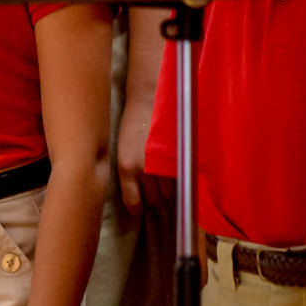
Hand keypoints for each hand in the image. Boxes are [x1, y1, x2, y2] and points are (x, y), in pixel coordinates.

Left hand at [117, 95, 170, 215]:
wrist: (149, 98)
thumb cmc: (133, 123)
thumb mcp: (123, 151)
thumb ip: (130, 172)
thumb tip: (139, 193)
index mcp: (126, 168)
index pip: (134, 202)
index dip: (138, 207)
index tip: (140, 207)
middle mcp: (145, 170)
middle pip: (154, 199)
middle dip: (154, 197)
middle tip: (154, 188)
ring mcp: (164, 163)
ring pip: (169, 192)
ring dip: (168, 188)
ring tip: (166, 177)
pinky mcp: (179, 156)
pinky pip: (182, 178)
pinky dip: (180, 178)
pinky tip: (177, 172)